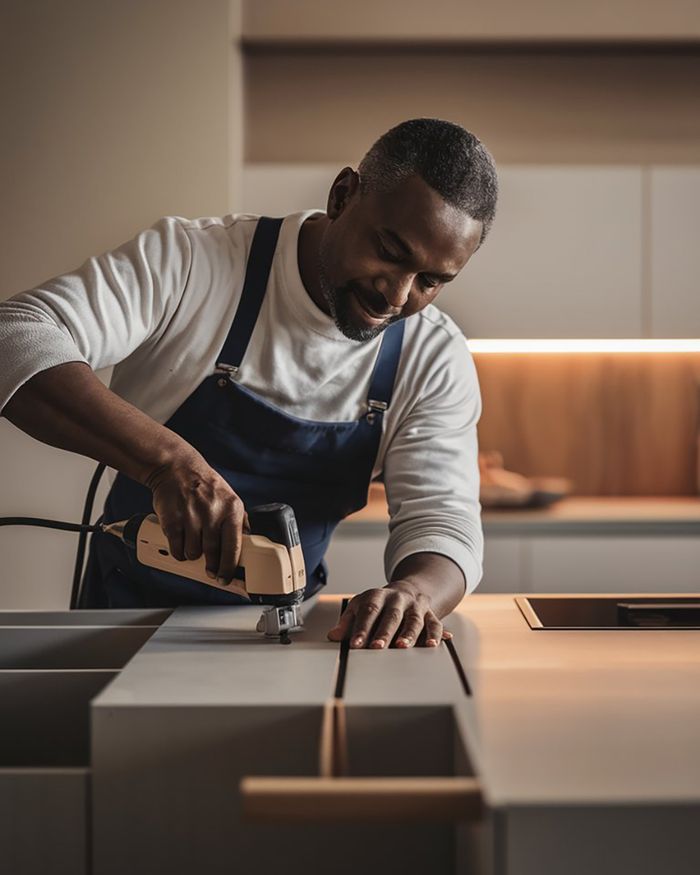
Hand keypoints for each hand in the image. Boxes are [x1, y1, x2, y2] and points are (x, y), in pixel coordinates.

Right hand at [145, 447, 245, 584]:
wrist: (176, 468)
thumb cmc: (205, 486)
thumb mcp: (229, 499)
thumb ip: (239, 521)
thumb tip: (249, 544)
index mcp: (232, 509)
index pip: (234, 547)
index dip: (230, 568)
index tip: (226, 578)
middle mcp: (213, 513)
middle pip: (212, 554)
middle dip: (212, 567)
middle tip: (211, 570)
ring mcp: (192, 516)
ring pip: (193, 553)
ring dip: (193, 555)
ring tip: (193, 543)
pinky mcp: (172, 520)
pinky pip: (177, 548)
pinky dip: (178, 551)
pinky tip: (181, 543)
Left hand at [327, 582, 452, 649]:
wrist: (407, 591)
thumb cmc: (379, 604)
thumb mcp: (360, 606)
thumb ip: (346, 622)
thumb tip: (333, 636)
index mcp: (377, 596)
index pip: (369, 610)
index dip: (362, 627)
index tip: (356, 644)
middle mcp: (398, 599)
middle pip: (392, 615)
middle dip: (384, 632)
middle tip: (377, 647)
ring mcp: (415, 606)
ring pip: (414, 619)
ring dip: (409, 633)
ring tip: (402, 647)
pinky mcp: (430, 614)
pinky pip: (435, 624)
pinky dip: (435, 635)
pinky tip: (433, 645)